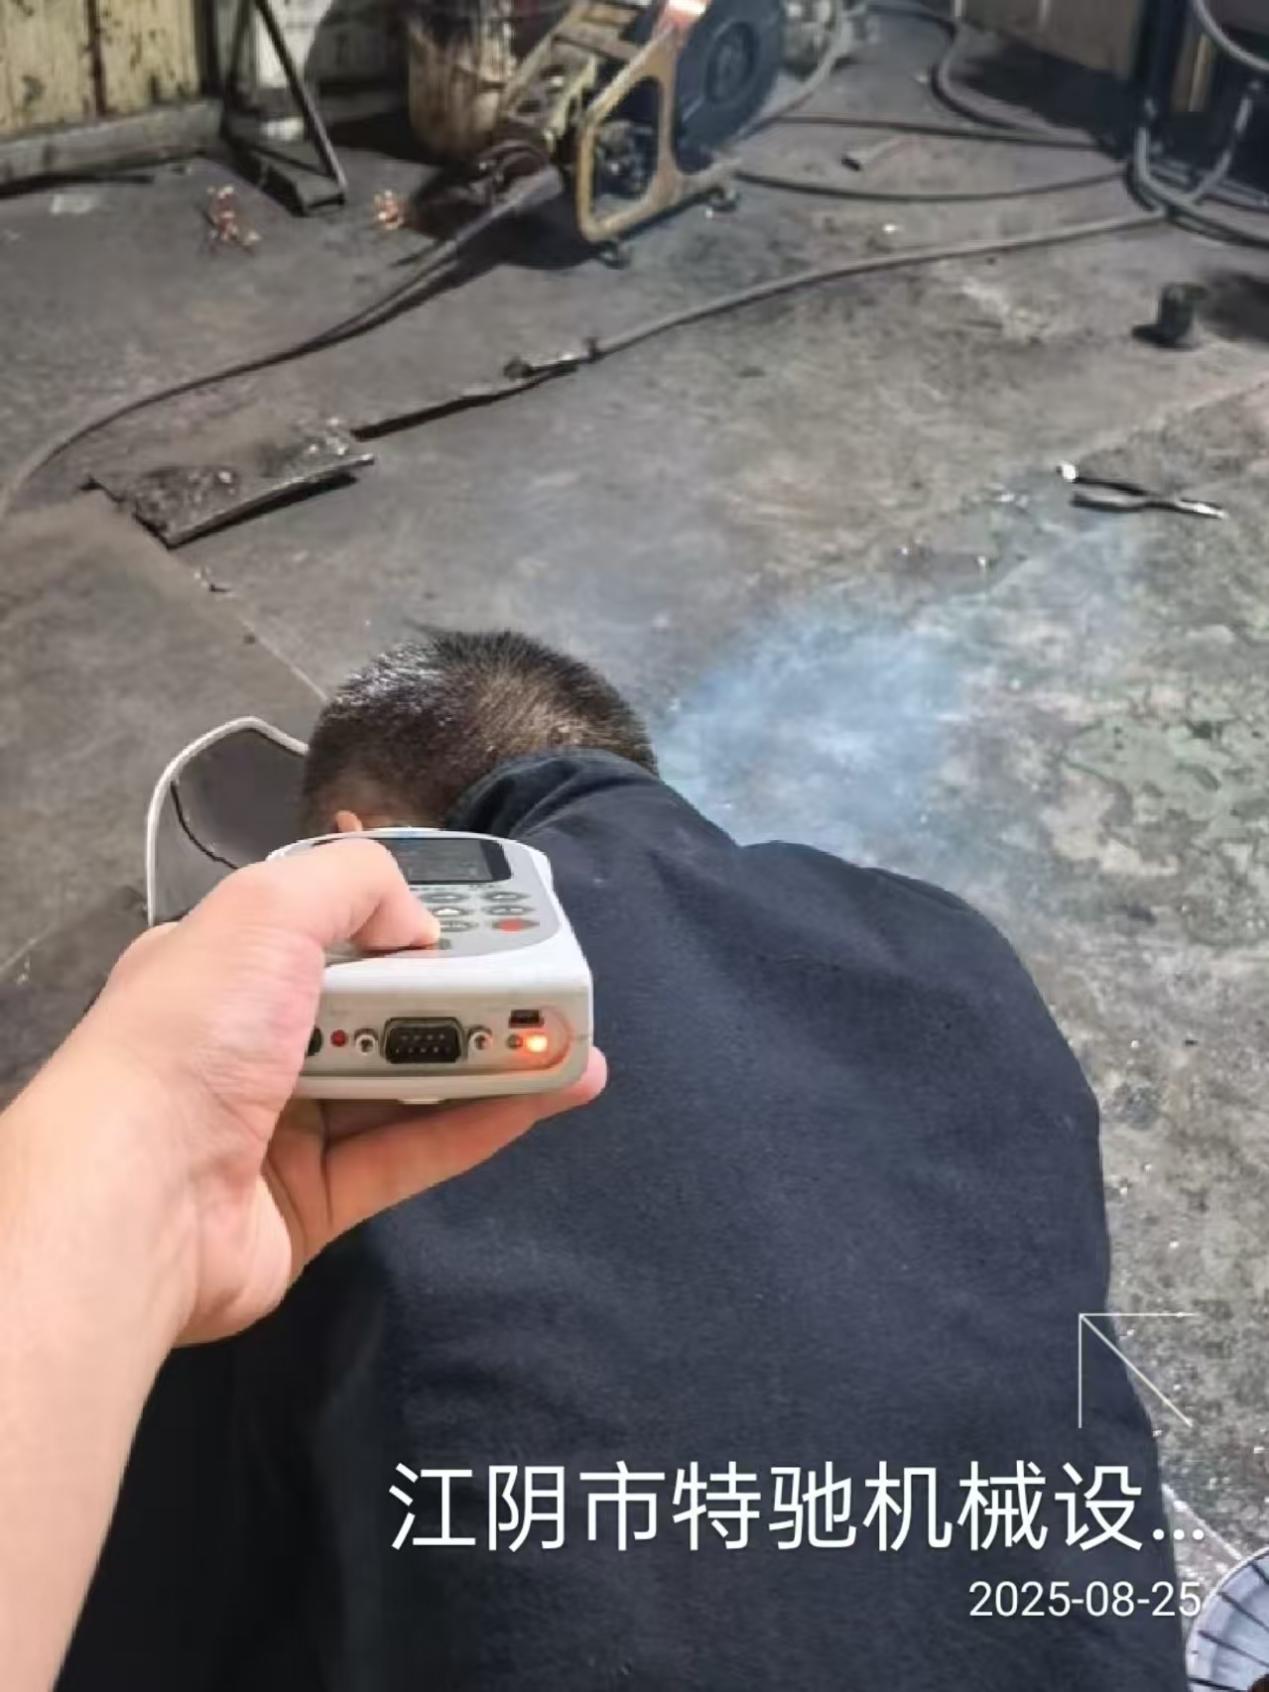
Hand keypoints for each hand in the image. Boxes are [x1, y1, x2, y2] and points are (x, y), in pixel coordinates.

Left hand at [26, 839, 604, 1344]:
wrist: (136, 1198)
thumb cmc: (198, 1031)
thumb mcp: (269, 910)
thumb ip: (356, 884)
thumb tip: (422, 929)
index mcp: (228, 967)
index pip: (328, 929)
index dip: (406, 920)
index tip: (482, 916)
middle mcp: (253, 1043)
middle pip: (379, 1007)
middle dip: (465, 991)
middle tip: (549, 978)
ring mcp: (284, 1127)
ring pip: (406, 1083)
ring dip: (490, 1057)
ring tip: (574, 1040)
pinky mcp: (316, 1203)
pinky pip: (410, 1154)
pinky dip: (478, 1125)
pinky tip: (545, 1096)